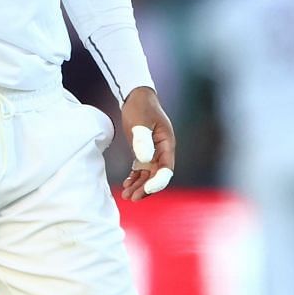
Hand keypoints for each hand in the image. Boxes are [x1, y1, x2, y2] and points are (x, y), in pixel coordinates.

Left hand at [120, 87, 175, 201]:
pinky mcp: (143, 151)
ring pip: (148, 174)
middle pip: (157, 175)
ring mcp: (153, 152)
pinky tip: (126, 184)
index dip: (157, 181)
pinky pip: (141, 169)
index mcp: (167, 143)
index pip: (166, 168)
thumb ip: (143, 140)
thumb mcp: (140, 122)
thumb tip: (145, 160)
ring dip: (139, 186)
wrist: (136, 97)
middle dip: (145, 188)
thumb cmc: (140, 107)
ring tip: (126, 196)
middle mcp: (163, 150)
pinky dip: (134, 178)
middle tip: (132, 198)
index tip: (146, 189)